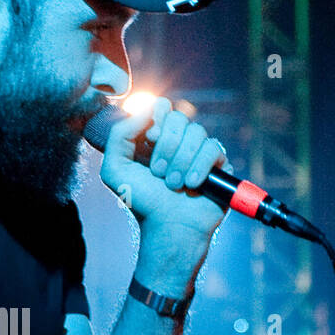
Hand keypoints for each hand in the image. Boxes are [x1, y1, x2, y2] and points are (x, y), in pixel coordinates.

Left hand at [98, 97, 232, 239]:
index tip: (148, 140)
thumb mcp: (115, 169)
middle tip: (157, 172)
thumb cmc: (142, 201)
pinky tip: (192, 185)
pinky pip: (214, 148)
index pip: (161, 107)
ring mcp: (199, 151)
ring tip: (173, 184)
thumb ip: (119, 134)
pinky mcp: (219, 163)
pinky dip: (200, 167)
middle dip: (166, 146)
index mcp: (155, 137)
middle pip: (180, 116)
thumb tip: (146, 109)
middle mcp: (179, 141)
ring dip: (181, 161)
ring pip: (197, 132)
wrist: (168, 227)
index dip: (156, 119)